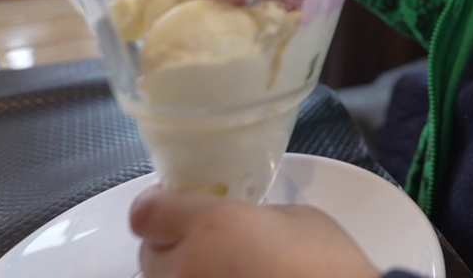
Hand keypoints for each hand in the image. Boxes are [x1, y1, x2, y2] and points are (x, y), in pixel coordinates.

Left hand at [131, 184, 381, 277]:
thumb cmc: (328, 266)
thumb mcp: (295, 218)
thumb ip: (253, 216)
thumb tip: (241, 222)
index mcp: (210, 226)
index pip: (145, 211)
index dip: (160, 206)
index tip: (178, 202)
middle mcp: (187, 269)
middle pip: (150, 254)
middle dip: (174, 244)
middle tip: (210, 241)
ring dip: (187, 273)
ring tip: (226, 270)